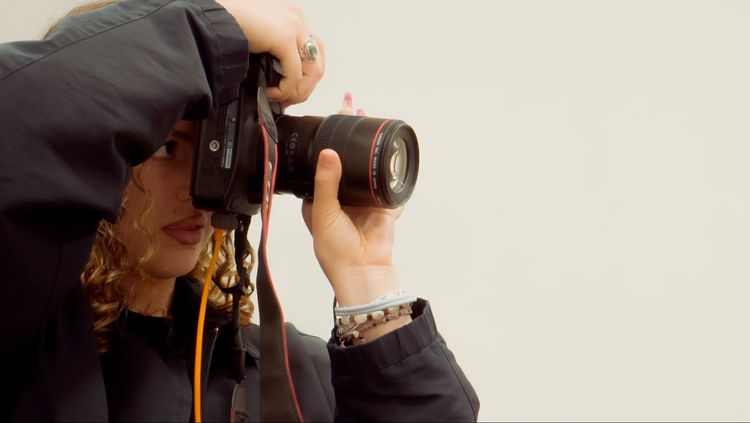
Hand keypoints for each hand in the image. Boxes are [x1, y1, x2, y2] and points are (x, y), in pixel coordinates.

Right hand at [215, 0, 324, 107]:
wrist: (209, 20)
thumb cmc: (226, 28)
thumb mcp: (260, 39)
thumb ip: (275, 51)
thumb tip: (282, 78)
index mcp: (291, 16)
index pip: (314, 51)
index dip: (305, 77)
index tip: (289, 93)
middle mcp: (296, 17)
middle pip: (318, 63)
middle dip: (304, 88)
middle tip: (286, 101)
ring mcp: (293, 25)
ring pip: (313, 71)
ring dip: (297, 92)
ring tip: (279, 99)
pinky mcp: (284, 36)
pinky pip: (295, 74)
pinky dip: (284, 90)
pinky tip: (270, 93)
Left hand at [302, 94, 403, 307]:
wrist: (362, 270)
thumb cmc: (335, 252)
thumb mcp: (323, 213)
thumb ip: (326, 182)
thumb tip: (328, 154)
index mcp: (320, 198)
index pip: (323, 163)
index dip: (327, 141)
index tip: (332, 118)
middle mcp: (341, 197)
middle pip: (347, 161)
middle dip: (352, 138)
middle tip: (354, 111)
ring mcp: (363, 201)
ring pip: (369, 170)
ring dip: (372, 150)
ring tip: (374, 126)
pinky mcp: (383, 208)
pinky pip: (390, 188)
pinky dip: (394, 175)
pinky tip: (394, 157)